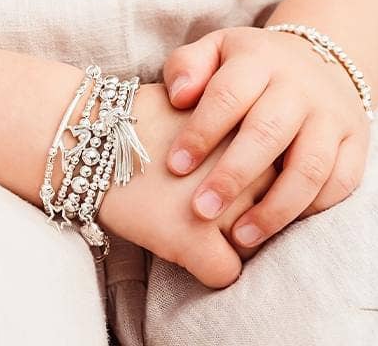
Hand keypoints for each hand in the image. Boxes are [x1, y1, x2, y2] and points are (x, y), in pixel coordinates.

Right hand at [94, 82, 278, 288]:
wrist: (92, 137)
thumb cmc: (148, 121)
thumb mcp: (205, 103)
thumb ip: (243, 125)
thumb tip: (268, 154)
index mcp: (249, 126)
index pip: (284, 167)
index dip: (262, 174)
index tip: (239, 171)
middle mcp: (244, 163)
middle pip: (275, 205)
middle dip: (252, 209)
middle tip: (212, 199)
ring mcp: (221, 202)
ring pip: (253, 240)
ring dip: (232, 237)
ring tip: (198, 220)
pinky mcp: (193, 236)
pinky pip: (226, 273)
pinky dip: (211, 267)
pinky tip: (188, 245)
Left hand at [160, 25, 371, 249]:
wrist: (320, 60)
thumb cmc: (251, 65)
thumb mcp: (216, 50)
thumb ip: (187, 66)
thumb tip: (179, 97)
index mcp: (259, 60)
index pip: (229, 95)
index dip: (201, 132)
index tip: (175, 166)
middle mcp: (299, 86)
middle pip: (268, 132)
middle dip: (233, 175)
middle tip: (202, 210)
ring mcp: (332, 114)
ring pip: (310, 165)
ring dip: (275, 207)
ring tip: (242, 236)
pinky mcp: (357, 140)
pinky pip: (342, 181)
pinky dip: (313, 209)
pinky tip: (281, 226)